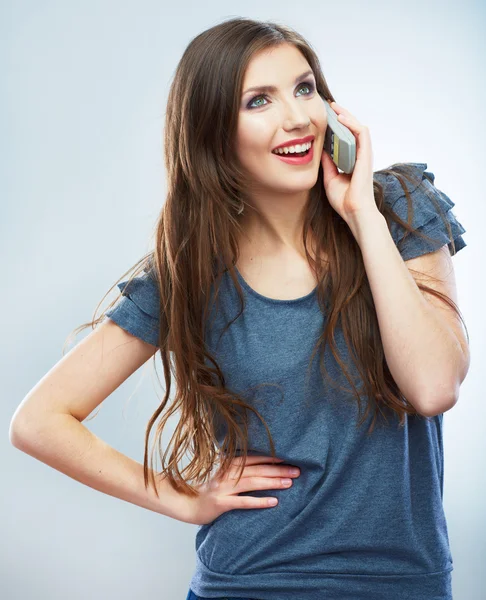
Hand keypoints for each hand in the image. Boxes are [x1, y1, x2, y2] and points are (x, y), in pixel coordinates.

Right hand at [182, 454, 300, 525]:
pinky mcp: (221, 503)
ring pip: (253, 483)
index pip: (254, 458)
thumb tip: (260, 465)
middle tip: (297, 470)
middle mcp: (227, 473)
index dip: (272, 458)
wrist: (186, 503)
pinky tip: (274, 502)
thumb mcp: (220, 474)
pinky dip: (259, 501)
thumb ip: (236, 468)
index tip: (289, 457)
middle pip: (257, 470)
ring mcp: (224, 488)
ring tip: (290, 483)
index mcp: (228, 464)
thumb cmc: (207, 488)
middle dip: (278, 470)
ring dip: (273, 482)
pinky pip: (243, 502)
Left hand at [320, 102, 377, 223]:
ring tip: (335, 108)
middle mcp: (359, 155)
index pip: (345, 138)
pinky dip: (352, 123)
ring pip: (358, 128)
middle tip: (330, 106)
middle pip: (352, 130)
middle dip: (342, 116)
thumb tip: (320, 149)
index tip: (326, 118)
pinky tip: (342, 117)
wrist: (354, 211)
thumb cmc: (344, 200)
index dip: (337, 127)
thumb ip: (327, 163)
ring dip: (347, 116)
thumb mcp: (330, 178)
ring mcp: (364, 154)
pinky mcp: (366, 155)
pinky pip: (361, 133)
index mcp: (351, 161)